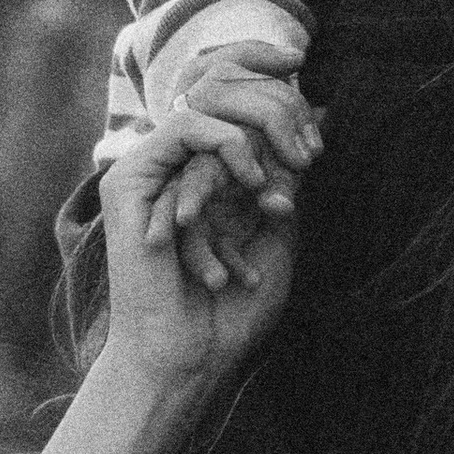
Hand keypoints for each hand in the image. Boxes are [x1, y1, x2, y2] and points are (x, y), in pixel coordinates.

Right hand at [38, 72, 311, 453]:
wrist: (191, 354)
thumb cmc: (235, 308)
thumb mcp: (278, 232)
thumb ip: (290, 178)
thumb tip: (322, 115)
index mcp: (206, 180)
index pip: (244, 115)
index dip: (288, 115)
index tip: (321, 151)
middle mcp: (176, 171)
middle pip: (226, 99)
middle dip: (279, 116)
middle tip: (312, 152)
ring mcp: (151, 174)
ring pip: (208, 108)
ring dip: (257, 136)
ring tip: (279, 183)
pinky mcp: (130, 182)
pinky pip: (182, 131)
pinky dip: (225, 146)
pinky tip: (253, 181)